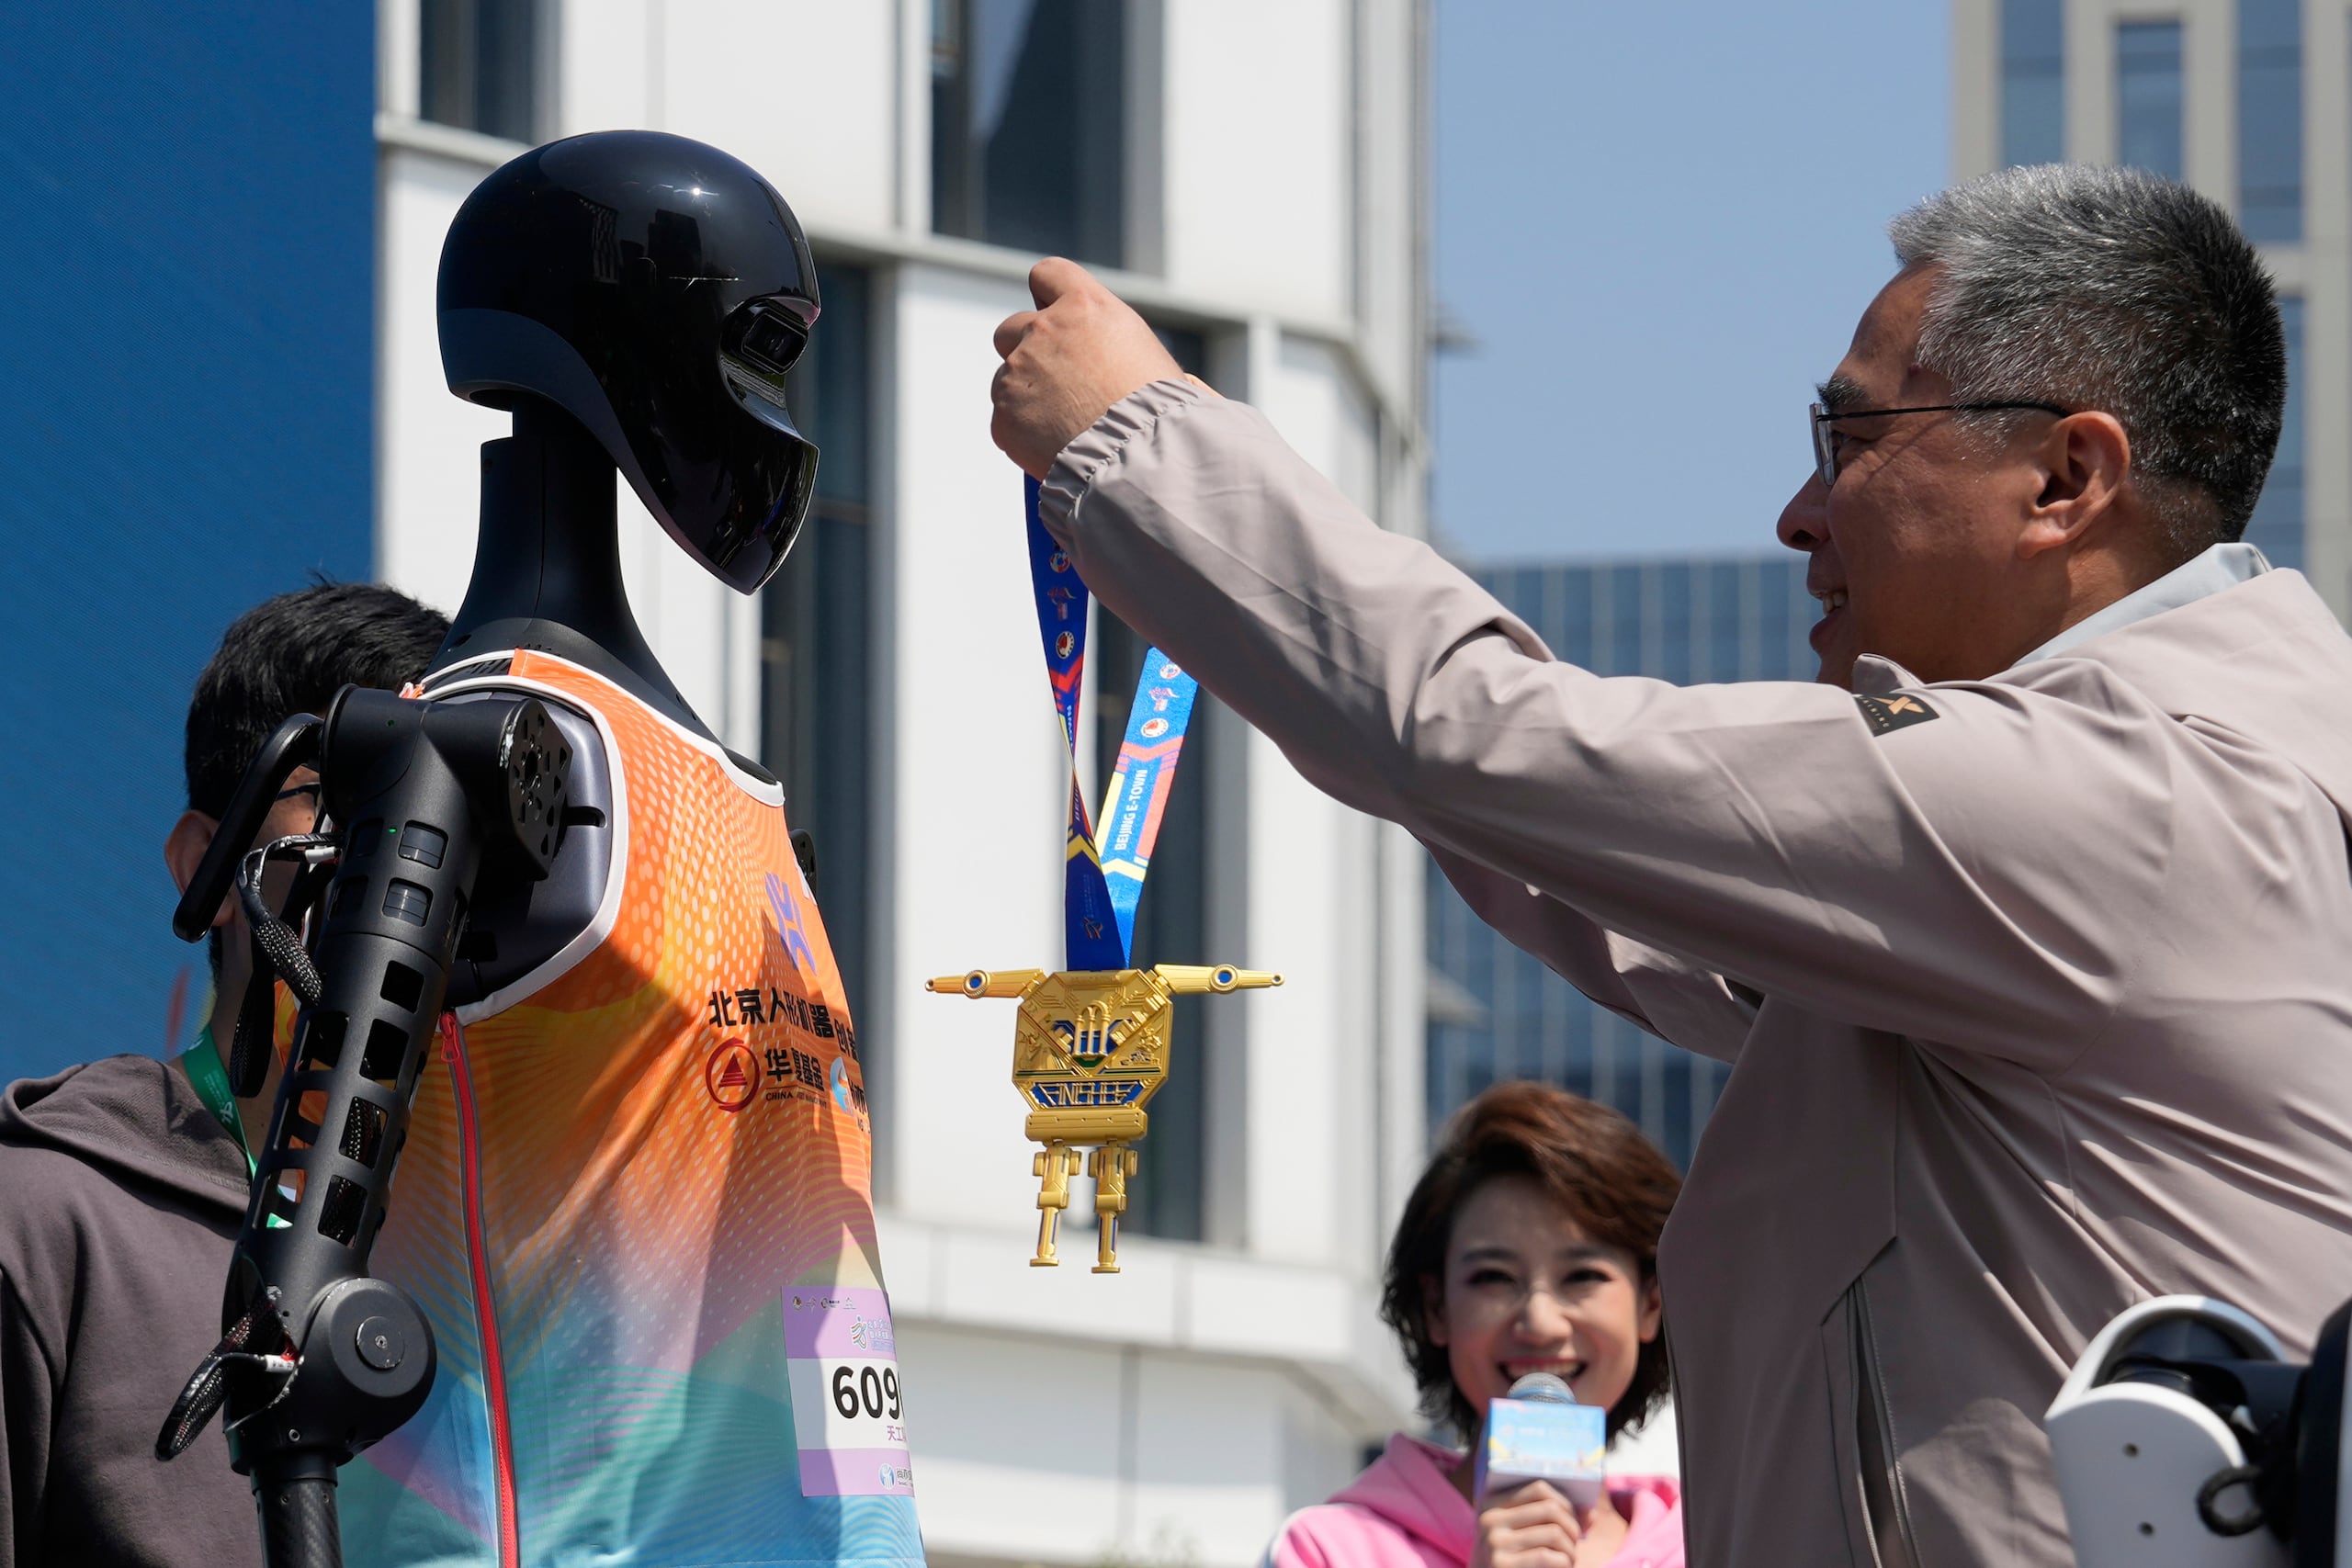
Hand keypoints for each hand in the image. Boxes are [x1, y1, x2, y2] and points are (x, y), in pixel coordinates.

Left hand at [991, 257, 1183, 477]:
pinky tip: (1057, 449)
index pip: (1046, 274)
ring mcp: (1017, 373)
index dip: (1047, 297)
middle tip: (1060, 386)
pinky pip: (1006, 422)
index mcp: (1085, 306)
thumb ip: (1107, 342)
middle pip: (1010, 329)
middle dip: (1027, 352)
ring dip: (1027, 398)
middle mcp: (1043, 330)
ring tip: (1068, 428)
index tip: (1055, 318)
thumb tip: (1100, 358)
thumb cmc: (1161, 412)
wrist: (1143, 460)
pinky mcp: (1004, 417)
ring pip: (1006, 380)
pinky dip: (1024, 435)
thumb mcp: (1144, 355)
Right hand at [1469, 1480, 1585, 1567]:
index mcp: (1491, 1504)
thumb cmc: (1512, 1561)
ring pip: (1554, 1533)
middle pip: (1550, 1509)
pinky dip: (1563, 1563)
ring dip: (1570, 1550)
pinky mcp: (1501, 1565)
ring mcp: (1494, 1543)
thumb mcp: (1520, 1537)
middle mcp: (1490, 1520)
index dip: (1565, 1502)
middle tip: (1575, 1544)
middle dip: (1572, 1527)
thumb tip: (1590, 1513)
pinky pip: (1548, 1556)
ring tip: (1569, 1560)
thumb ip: (1551, 1521)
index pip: (1539, 1488)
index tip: (1573, 1520)